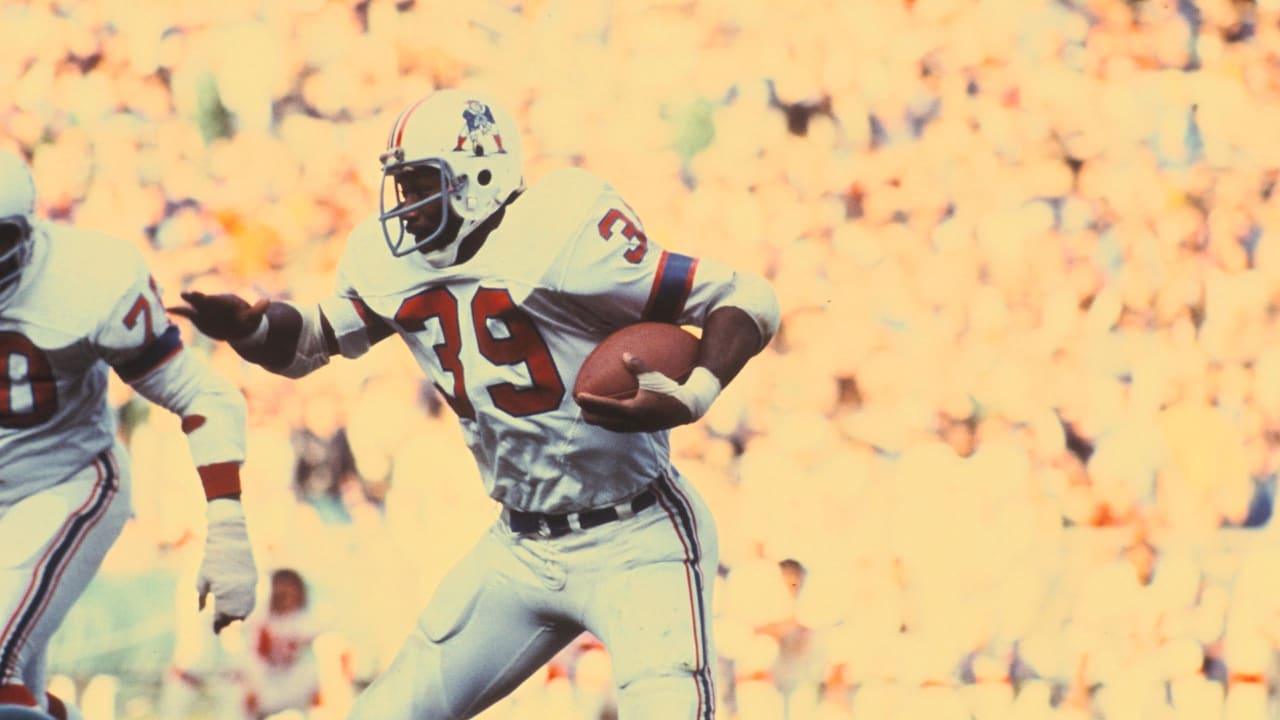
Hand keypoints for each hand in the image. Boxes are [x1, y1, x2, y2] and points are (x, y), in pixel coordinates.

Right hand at [168, 291, 267, 341]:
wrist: (240, 326)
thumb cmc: (248, 320)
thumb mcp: (255, 316)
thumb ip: (258, 310)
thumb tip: (267, 302)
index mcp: (228, 302)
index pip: (220, 301)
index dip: (215, 301)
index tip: (208, 299)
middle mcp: (215, 303)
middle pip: (206, 300)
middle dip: (199, 298)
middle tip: (190, 294)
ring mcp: (205, 310)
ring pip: (195, 304)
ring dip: (189, 301)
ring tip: (181, 295)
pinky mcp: (198, 317)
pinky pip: (187, 313)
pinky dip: (178, 311)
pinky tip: (167, 309)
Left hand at [197, 498, 256, 633]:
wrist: (231, 540)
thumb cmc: (211, 560)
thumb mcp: (202, 579)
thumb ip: (202, 598)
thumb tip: (201, 612)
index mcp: (223, 593)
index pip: (221, 617)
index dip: (217, 625)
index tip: (214, 630)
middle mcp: (238, 592)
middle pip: (235, 616)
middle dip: (229, 622)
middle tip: (222, 627)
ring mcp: (248, 586)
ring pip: (247, 610)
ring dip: (239, 616)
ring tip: (232, 620)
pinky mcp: (254, 580)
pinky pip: (253, 599)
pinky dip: (247, 607)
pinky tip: (241, 609)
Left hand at [576, 353, 694, 432]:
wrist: (686, 409)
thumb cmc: (670, 390)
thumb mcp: (654, 377)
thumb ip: (638, 366)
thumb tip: (624, 354)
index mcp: (632, 410)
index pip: (603, 407)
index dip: (588, 402)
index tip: (578, 396)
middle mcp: (631, 422)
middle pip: (600, 421)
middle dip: (588, 413)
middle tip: (580, 402)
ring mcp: (635, 427)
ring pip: (608, 426)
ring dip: (597, 418)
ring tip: (589, 410)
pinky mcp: (639, 429)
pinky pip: (618, 427)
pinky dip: (609, 420)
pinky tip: (609, 413)